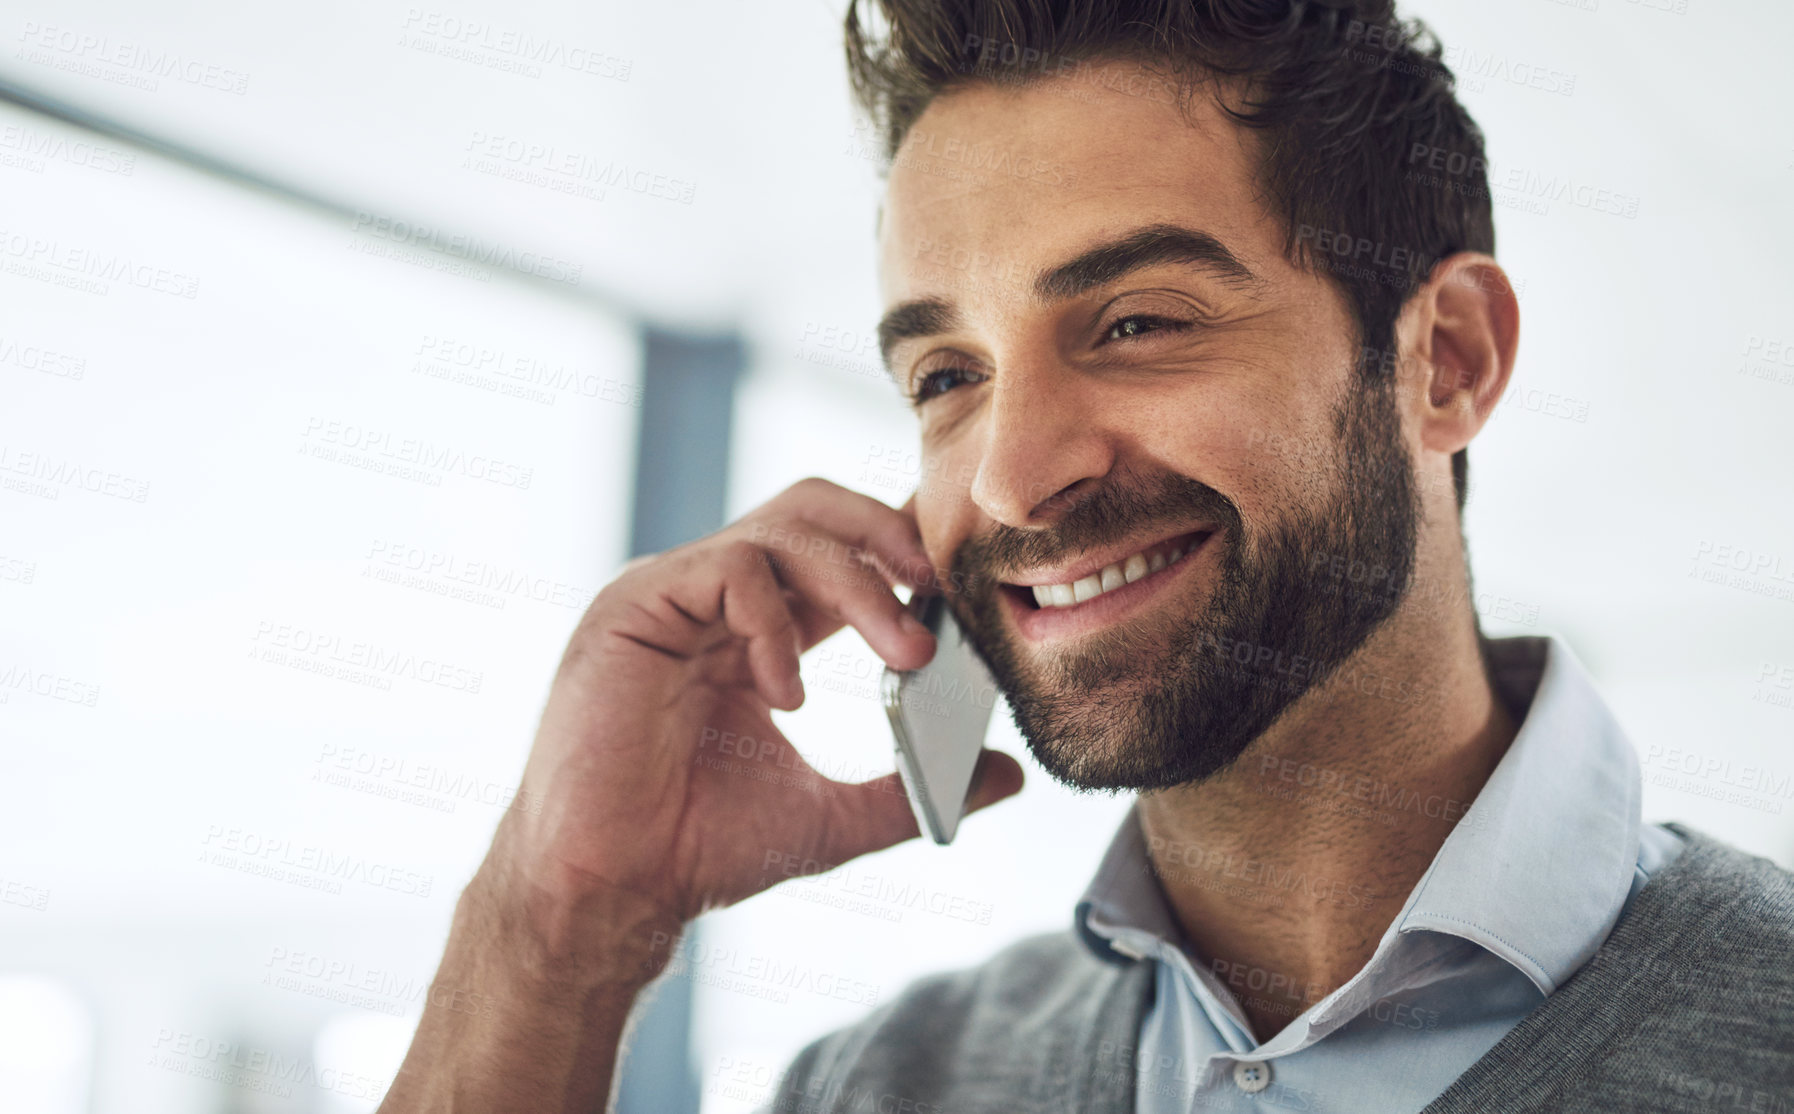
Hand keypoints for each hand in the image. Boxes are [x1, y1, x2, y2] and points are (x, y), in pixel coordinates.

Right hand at [495, 478, 1023, 927]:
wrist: (612, 890)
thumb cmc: (698, 849)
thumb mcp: (830, 814)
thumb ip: (911, 787)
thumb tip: (1005, 774)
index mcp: (753, 630)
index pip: (837, 552)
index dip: (900, 558)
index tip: (959, 602)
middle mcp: (710, 598)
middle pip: (811, 508)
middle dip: (886, 534)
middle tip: (941, 589)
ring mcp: (670, 594)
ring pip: (781, 530)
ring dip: (858, 584)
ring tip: (905, 651)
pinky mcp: (633, 606)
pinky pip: (727, 567)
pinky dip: (775, 622)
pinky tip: (784, 693)